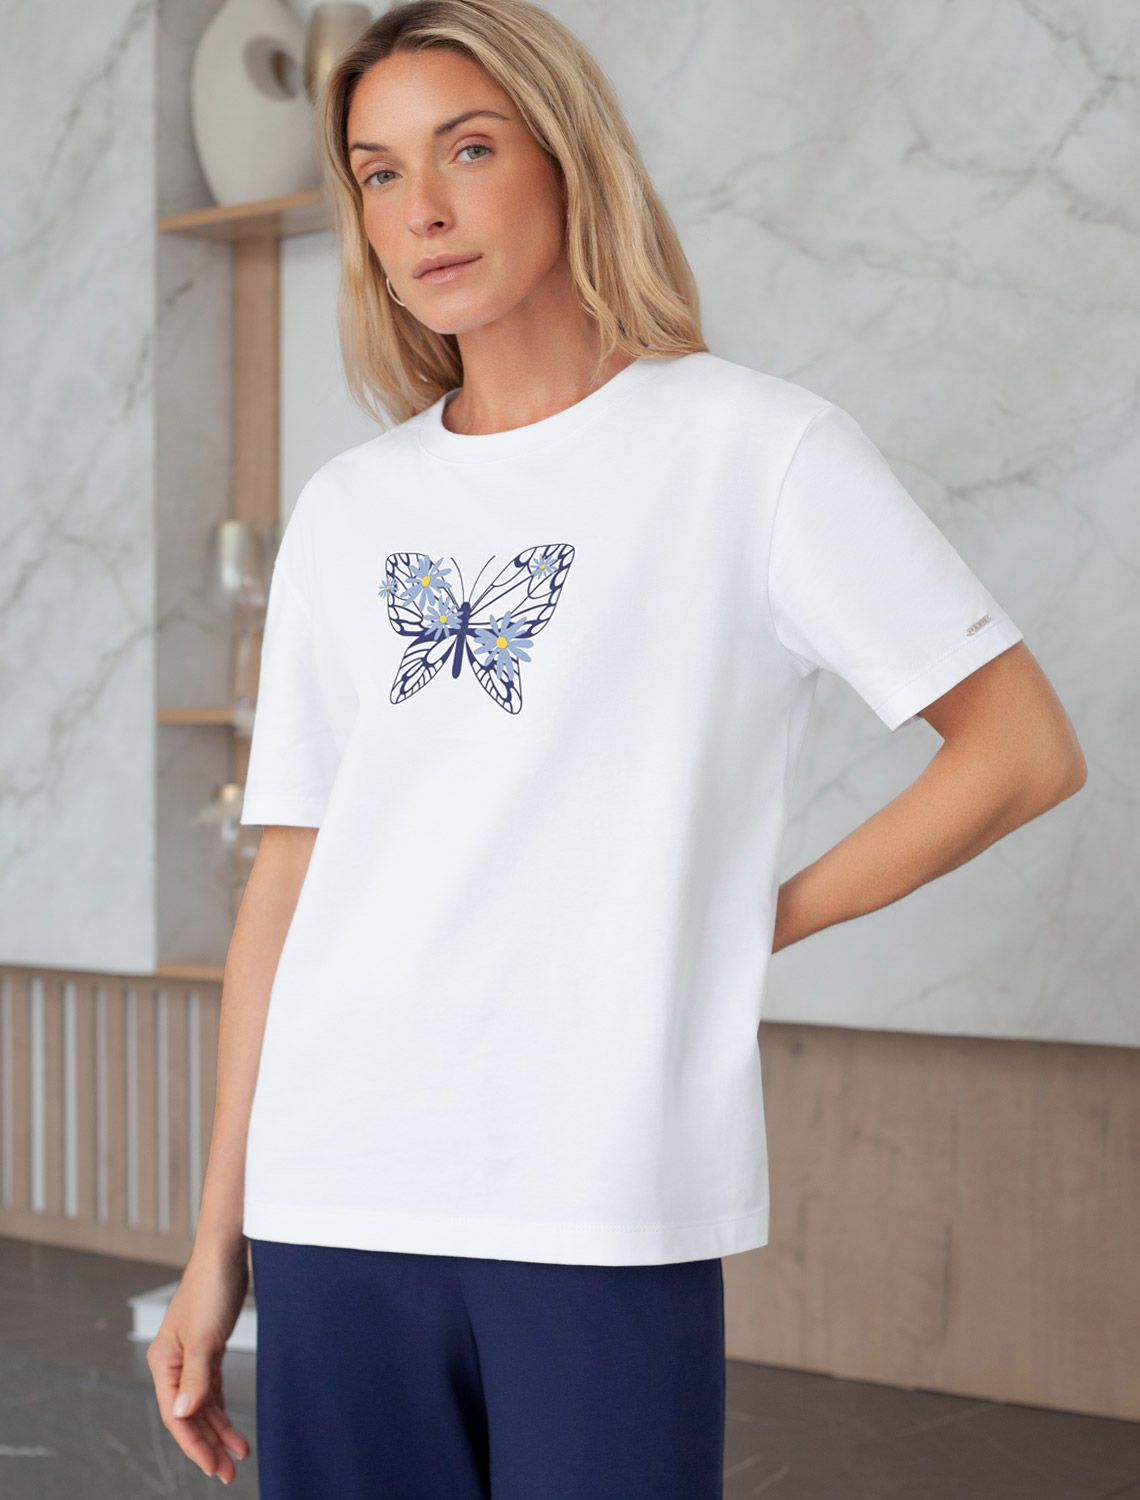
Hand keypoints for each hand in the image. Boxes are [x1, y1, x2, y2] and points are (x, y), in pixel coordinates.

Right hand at [146, 1240, 252, 1483]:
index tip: (213, 1468)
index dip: (194, 1446)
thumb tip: (183, 1417)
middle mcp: (173, 1364)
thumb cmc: (211, 1288)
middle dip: (208, 1445)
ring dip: (219, 1430)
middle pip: (189, 1416)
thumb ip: (195, 1378)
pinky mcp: (208, 1349)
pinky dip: (222, 1408)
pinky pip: (212, 1389)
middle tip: (228, 1473)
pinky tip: (232, 1426)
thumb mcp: (205, 1337)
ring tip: (239, 1454)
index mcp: (163, 1363)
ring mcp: (191, 1357)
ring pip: (203, 1405)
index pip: (177, 1416)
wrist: (226, 1253)